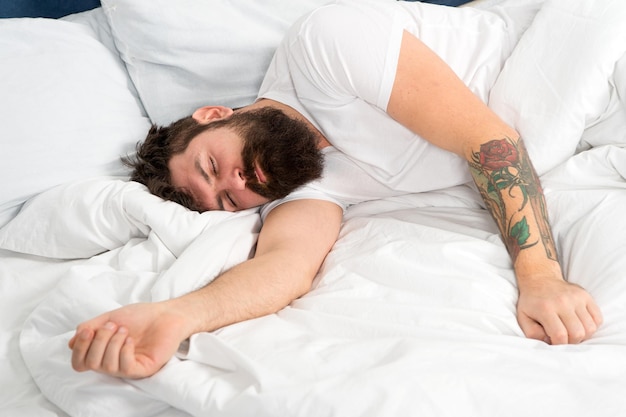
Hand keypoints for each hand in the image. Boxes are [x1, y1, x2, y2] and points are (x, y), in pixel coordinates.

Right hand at [68, 302, 189, 378]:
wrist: (166, 314)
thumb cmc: (140, 316)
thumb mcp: (109, 318)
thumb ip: (89, 328)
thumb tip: (71, 342)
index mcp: (103, 353)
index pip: (79, 362)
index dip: (79, 348)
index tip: (88, 330)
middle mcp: (113, 363)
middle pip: (90, 364)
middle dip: (97, 341)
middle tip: (112, 326)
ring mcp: (127, 368)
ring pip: (106, 366)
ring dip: (112, 343)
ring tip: (124, 330)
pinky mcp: (142, 369)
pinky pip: (125, 367)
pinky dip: (124, 350)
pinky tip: (131, 340)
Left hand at [516, 278, 602, 344]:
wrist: (540, 279)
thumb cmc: (531, 302)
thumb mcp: (523, 318)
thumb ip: (533, 334)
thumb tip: (549, 342)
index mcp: (545, 308)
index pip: (560, 335)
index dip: (559, 345)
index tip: (554, 342)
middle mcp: (562, 302)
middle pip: (577, 333)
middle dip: (571, 342)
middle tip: (564, 338)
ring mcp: (576, 298)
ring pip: (590, 328)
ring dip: (583, 335)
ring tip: (572, 331)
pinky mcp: (586, 295)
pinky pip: (598, 318)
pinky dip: (591, 326)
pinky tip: (580, 323)